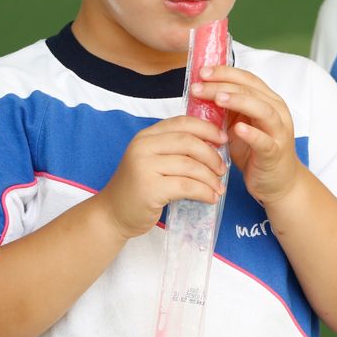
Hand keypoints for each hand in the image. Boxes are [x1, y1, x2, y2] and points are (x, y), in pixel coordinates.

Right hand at [97, 116, 227, 238]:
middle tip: (223, 169)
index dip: (207, 128)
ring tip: (219, 188)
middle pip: (188, 142)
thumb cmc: (138, 188)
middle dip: (211, 155)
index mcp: (145, 136)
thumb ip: (173, 149)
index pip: (182, 122)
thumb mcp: (152, 160)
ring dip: (210, 177)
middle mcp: (142, 147)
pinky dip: (204, 192)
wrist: (113, 214)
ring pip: (190, 165)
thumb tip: (212, 144)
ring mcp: (144, 167)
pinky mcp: (150, 189)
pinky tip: (211, 197)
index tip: (223, 139)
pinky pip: (186, 186)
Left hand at [190, 65, 298, 206]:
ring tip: (218, 98)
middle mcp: (276, 112)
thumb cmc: (256, 152)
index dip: (225, 72)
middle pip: (251, 91)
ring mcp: (278, 132)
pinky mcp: (275, 153)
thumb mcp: (238, 126)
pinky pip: (264, 141)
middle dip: (223, 85)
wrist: (278, 183)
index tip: (202, 72)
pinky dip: (252, 133)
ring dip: (239, 101)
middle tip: (199, 86)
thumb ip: (226, 110)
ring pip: (262, 110)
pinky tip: (237, 128)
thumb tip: (200, 93)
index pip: (247, 79)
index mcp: (268, 101)